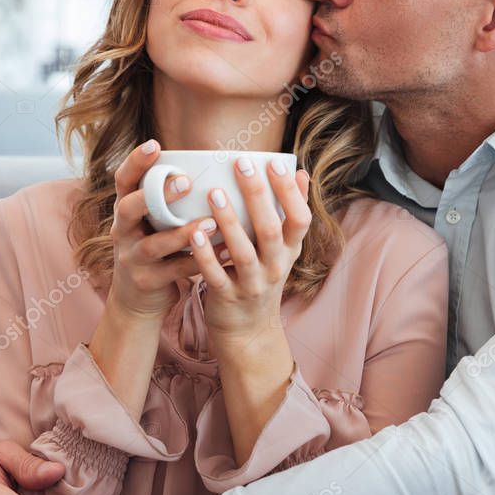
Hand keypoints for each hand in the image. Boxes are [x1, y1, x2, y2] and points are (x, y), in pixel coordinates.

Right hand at [108, 139, 219, 319]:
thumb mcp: (152, 222)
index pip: (123, 181)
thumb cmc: (154, 249)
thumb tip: (210, 166)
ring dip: (183, 233)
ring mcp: (132, 258)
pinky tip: (225, 252)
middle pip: (129, 209)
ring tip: (211, 222)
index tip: (155, 144)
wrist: (137, 301)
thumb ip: (167, 200)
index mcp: (125, 211)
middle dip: (157, 195)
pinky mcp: (146, 282)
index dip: (135, 162)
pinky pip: (174, 271)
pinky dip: (200, 261)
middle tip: (186, 182)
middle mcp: (122, 232)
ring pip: (154, 245)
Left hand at [187, 155, 311, 339]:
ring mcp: (251, 284)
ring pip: (242, 252)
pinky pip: (215, 275)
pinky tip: (194, 233)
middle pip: (271, 230)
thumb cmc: (261, 277)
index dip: (290, 192)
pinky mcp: (226, 297)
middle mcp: (275, 267)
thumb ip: (290, 212)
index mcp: (289, 251)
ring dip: (229, 222)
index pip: (300, 219)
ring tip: (214, 192)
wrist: (248, 332)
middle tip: (242, 164)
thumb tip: (300, 172)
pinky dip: (205, 255)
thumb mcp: (283, 249)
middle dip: (257, 196)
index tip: (274, 163)